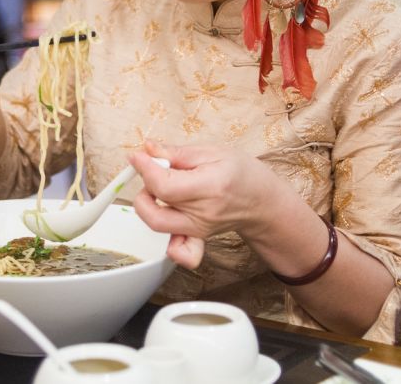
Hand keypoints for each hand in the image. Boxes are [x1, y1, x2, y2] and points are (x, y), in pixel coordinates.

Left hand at [128, 141, 283, 268]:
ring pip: (158, 226)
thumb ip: (176, 152)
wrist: (261, 200)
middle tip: (152, 173)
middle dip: (144, 188)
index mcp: (210, 187)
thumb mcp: (213, 152)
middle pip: (155, 211)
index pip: (164, 186)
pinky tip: (168, 217)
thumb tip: (147, 149)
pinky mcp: (196, 238)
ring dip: (148, 206)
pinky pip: (178, 252)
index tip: (138, 156)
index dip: (144, 169)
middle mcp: (203, 214)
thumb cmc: (242, 173)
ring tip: (161, 189)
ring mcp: (199, 230)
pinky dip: (167, 241)